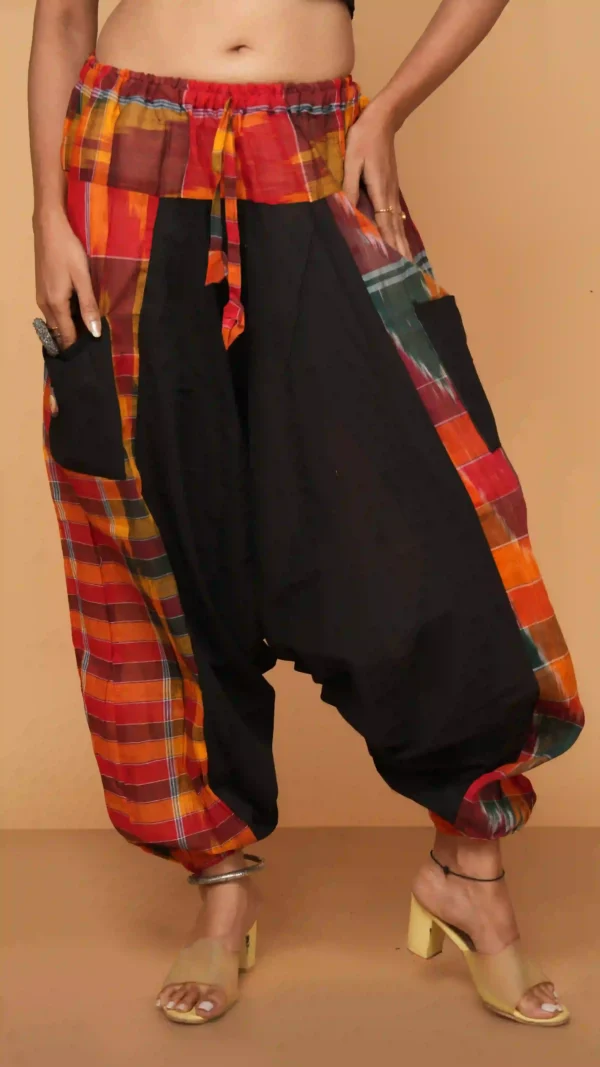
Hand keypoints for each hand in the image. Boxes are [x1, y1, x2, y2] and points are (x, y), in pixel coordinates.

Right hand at [33, 208, 100, 349]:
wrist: (49, 227)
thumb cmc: (68, 251)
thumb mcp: (82, 278)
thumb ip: (89, 305)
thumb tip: (94, 333)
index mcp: (56, 305)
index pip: (66, 336)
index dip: (77, 346)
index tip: (92, 354)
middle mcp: (45, 305)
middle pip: (59, 331)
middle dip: (73, 339)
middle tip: (93, 345)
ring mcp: (41, 297)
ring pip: (55, 321)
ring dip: (68, 328)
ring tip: (88, 330)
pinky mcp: (42, 289)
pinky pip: (53, 311)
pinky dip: (64, 316)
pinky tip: (77, 312)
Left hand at [342, 99, 411, 258]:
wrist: (382, 119)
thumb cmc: (363, 138)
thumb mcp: (351, 160)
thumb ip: (350, 185)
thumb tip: (347, 209)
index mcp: (379, 190)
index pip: (385, 224)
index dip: (389, 244)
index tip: (394, 263)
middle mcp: (389, 195)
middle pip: (395, 228)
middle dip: (400, 251)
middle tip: (405, 273)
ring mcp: (392, 192)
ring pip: (397, 224)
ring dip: (401, 243)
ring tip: (406, 263)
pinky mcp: (390, 188)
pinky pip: (394, 216)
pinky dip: (398, 231)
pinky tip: (399, 239)